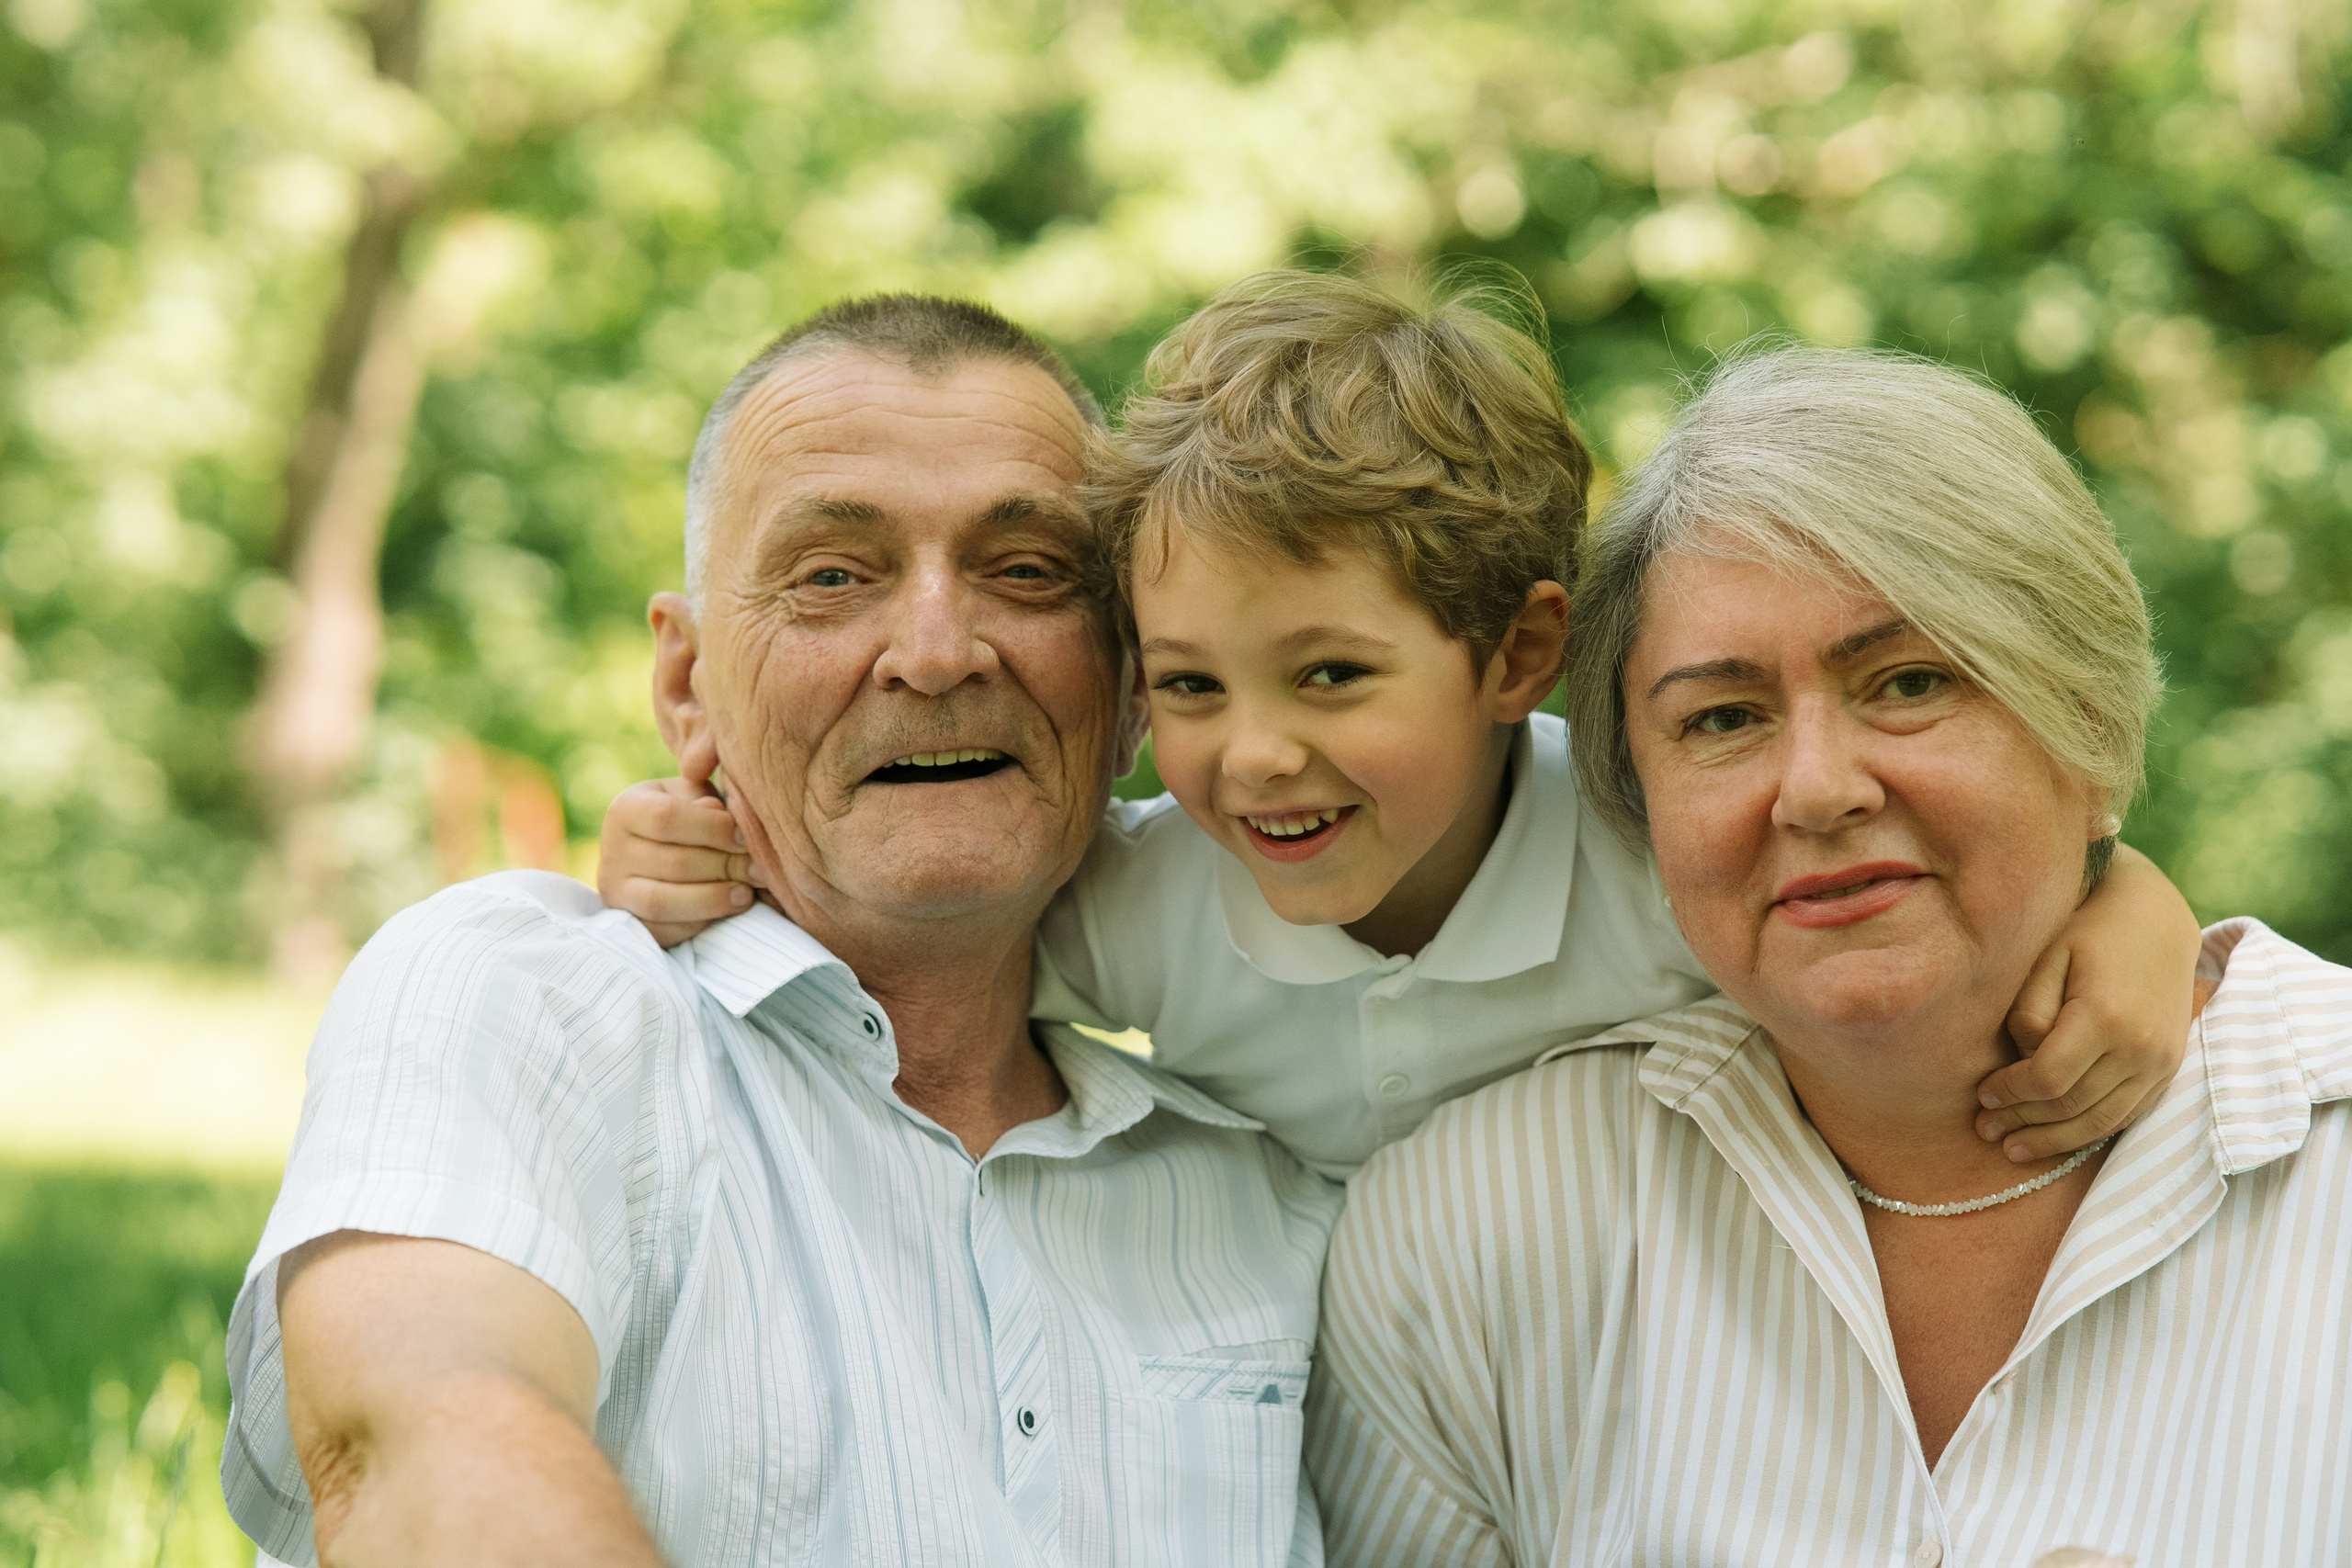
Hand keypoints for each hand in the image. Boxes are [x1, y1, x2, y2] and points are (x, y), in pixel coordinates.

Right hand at [596, 776, 762, 946]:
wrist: (656, 851)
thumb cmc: (688, 816)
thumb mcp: (695, 797)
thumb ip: (707, 800)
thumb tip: (722, 817)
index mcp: (626, 809)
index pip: (666, 818)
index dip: (713, 829)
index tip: (747, 838)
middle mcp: (612, 850)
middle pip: (673, 863)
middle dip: (725, 868)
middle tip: (760, 871)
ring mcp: (614, 891)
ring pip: (664, 902)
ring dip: (714, 900)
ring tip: (747, 893)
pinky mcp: (627, 922)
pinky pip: (663, 930)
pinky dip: (700, 923)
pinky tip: (726, 910)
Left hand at [1973, 844, 2203, 1161]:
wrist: (2155, 920)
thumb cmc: (2085, 932)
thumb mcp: (2045, 960)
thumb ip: (2028, 1013)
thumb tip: (2022, 1062)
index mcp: (2104, 1016)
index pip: (2047, 1079)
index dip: (2009, 1094)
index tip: (1981, 1095)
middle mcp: (2140, 1046)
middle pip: (2072, 1106)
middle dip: (2023, 1123)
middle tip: (1984, 1130)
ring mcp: (2160, 1061)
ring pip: (2102, 1121)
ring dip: (2055, 1141)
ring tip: (2014, 1148)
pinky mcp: (2168, 1068)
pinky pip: (2128, 1114)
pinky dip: (2090, 1131)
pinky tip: (2058, 1135)